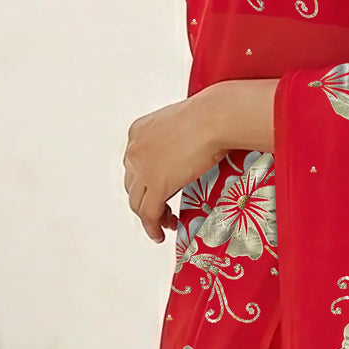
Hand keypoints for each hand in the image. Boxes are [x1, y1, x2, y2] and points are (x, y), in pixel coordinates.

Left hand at [122, 87, 221, 241]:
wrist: (216, 118)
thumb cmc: (210, 115)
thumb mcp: (182, 124)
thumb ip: (175, 139)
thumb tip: (187, 152)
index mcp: (138, 132)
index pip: (134, 163)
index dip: (143, 180)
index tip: (154, 188)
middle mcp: (135, 150)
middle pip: (132, 184)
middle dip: (145, 198)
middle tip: (160, 208)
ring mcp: (143, 170)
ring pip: (137, 203)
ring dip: (149, 215)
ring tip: (164, 222)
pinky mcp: (156, 186)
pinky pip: (149, 215)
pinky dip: (153, 227)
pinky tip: (160, 233)